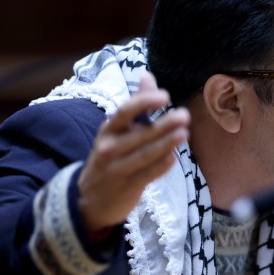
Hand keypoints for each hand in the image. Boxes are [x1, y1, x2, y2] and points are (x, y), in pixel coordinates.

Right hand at [78, 72, 189, 232]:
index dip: (144, 102)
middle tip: (184, 115)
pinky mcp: (128, 187)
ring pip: (144, 155)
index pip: (124, 112)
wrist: (89, 200)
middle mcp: (110, 147)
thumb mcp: (117, 130)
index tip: (164, 96)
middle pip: (139, 134)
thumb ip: (136, 104)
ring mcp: (118, 169)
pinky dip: (160, 167)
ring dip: (165, 144)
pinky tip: (173, 158)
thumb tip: (147, 75)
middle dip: (162, 125)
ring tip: (184, 133)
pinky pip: (146, 176)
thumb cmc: (111, 157)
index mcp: (109, 129)